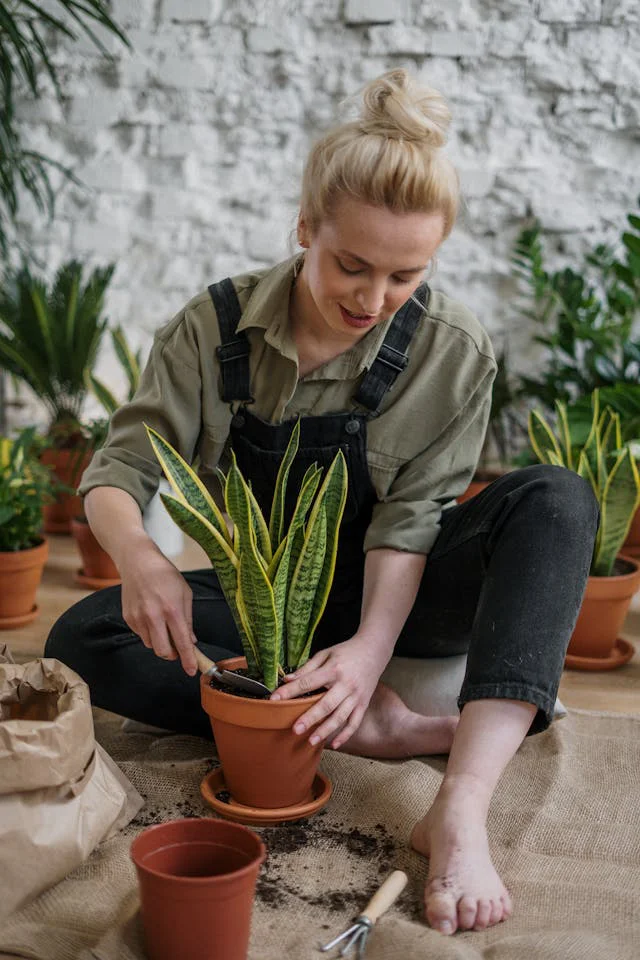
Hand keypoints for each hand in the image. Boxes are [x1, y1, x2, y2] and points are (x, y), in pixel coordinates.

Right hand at [119, 543, 197, 675]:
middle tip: (178, 649)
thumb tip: (191, 641)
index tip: (192, 671)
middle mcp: (153, 616)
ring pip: (152, 645)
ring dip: (160, 642)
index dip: (189, 660)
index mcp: (172, 610)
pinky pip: (142, 635)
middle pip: (163, 651)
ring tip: (164, 624)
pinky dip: (150, 633)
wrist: (137, 562)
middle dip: (172, 655)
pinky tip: (152, 616)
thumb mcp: (185, 593)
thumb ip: (188, 620)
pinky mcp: (128, 618)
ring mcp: (138, 618)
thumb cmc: (165, 575)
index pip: (182, 642)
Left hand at [270, 635, 388, 749]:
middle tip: (295, 729)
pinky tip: (334, 744)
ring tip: (311, 741)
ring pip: (340, 717)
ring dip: (326, 730)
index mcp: (333, 669)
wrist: (373, 650)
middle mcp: (346, 684)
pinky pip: (355, 722)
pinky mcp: (364, 703)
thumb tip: (287, 679)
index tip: (274, 699)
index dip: (290, 691)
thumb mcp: (325, 654)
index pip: (308, 682)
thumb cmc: (346, 652)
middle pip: (326, 704)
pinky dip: (345, 735)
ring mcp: (356, 696)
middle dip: (310, 718)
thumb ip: (307, 668)